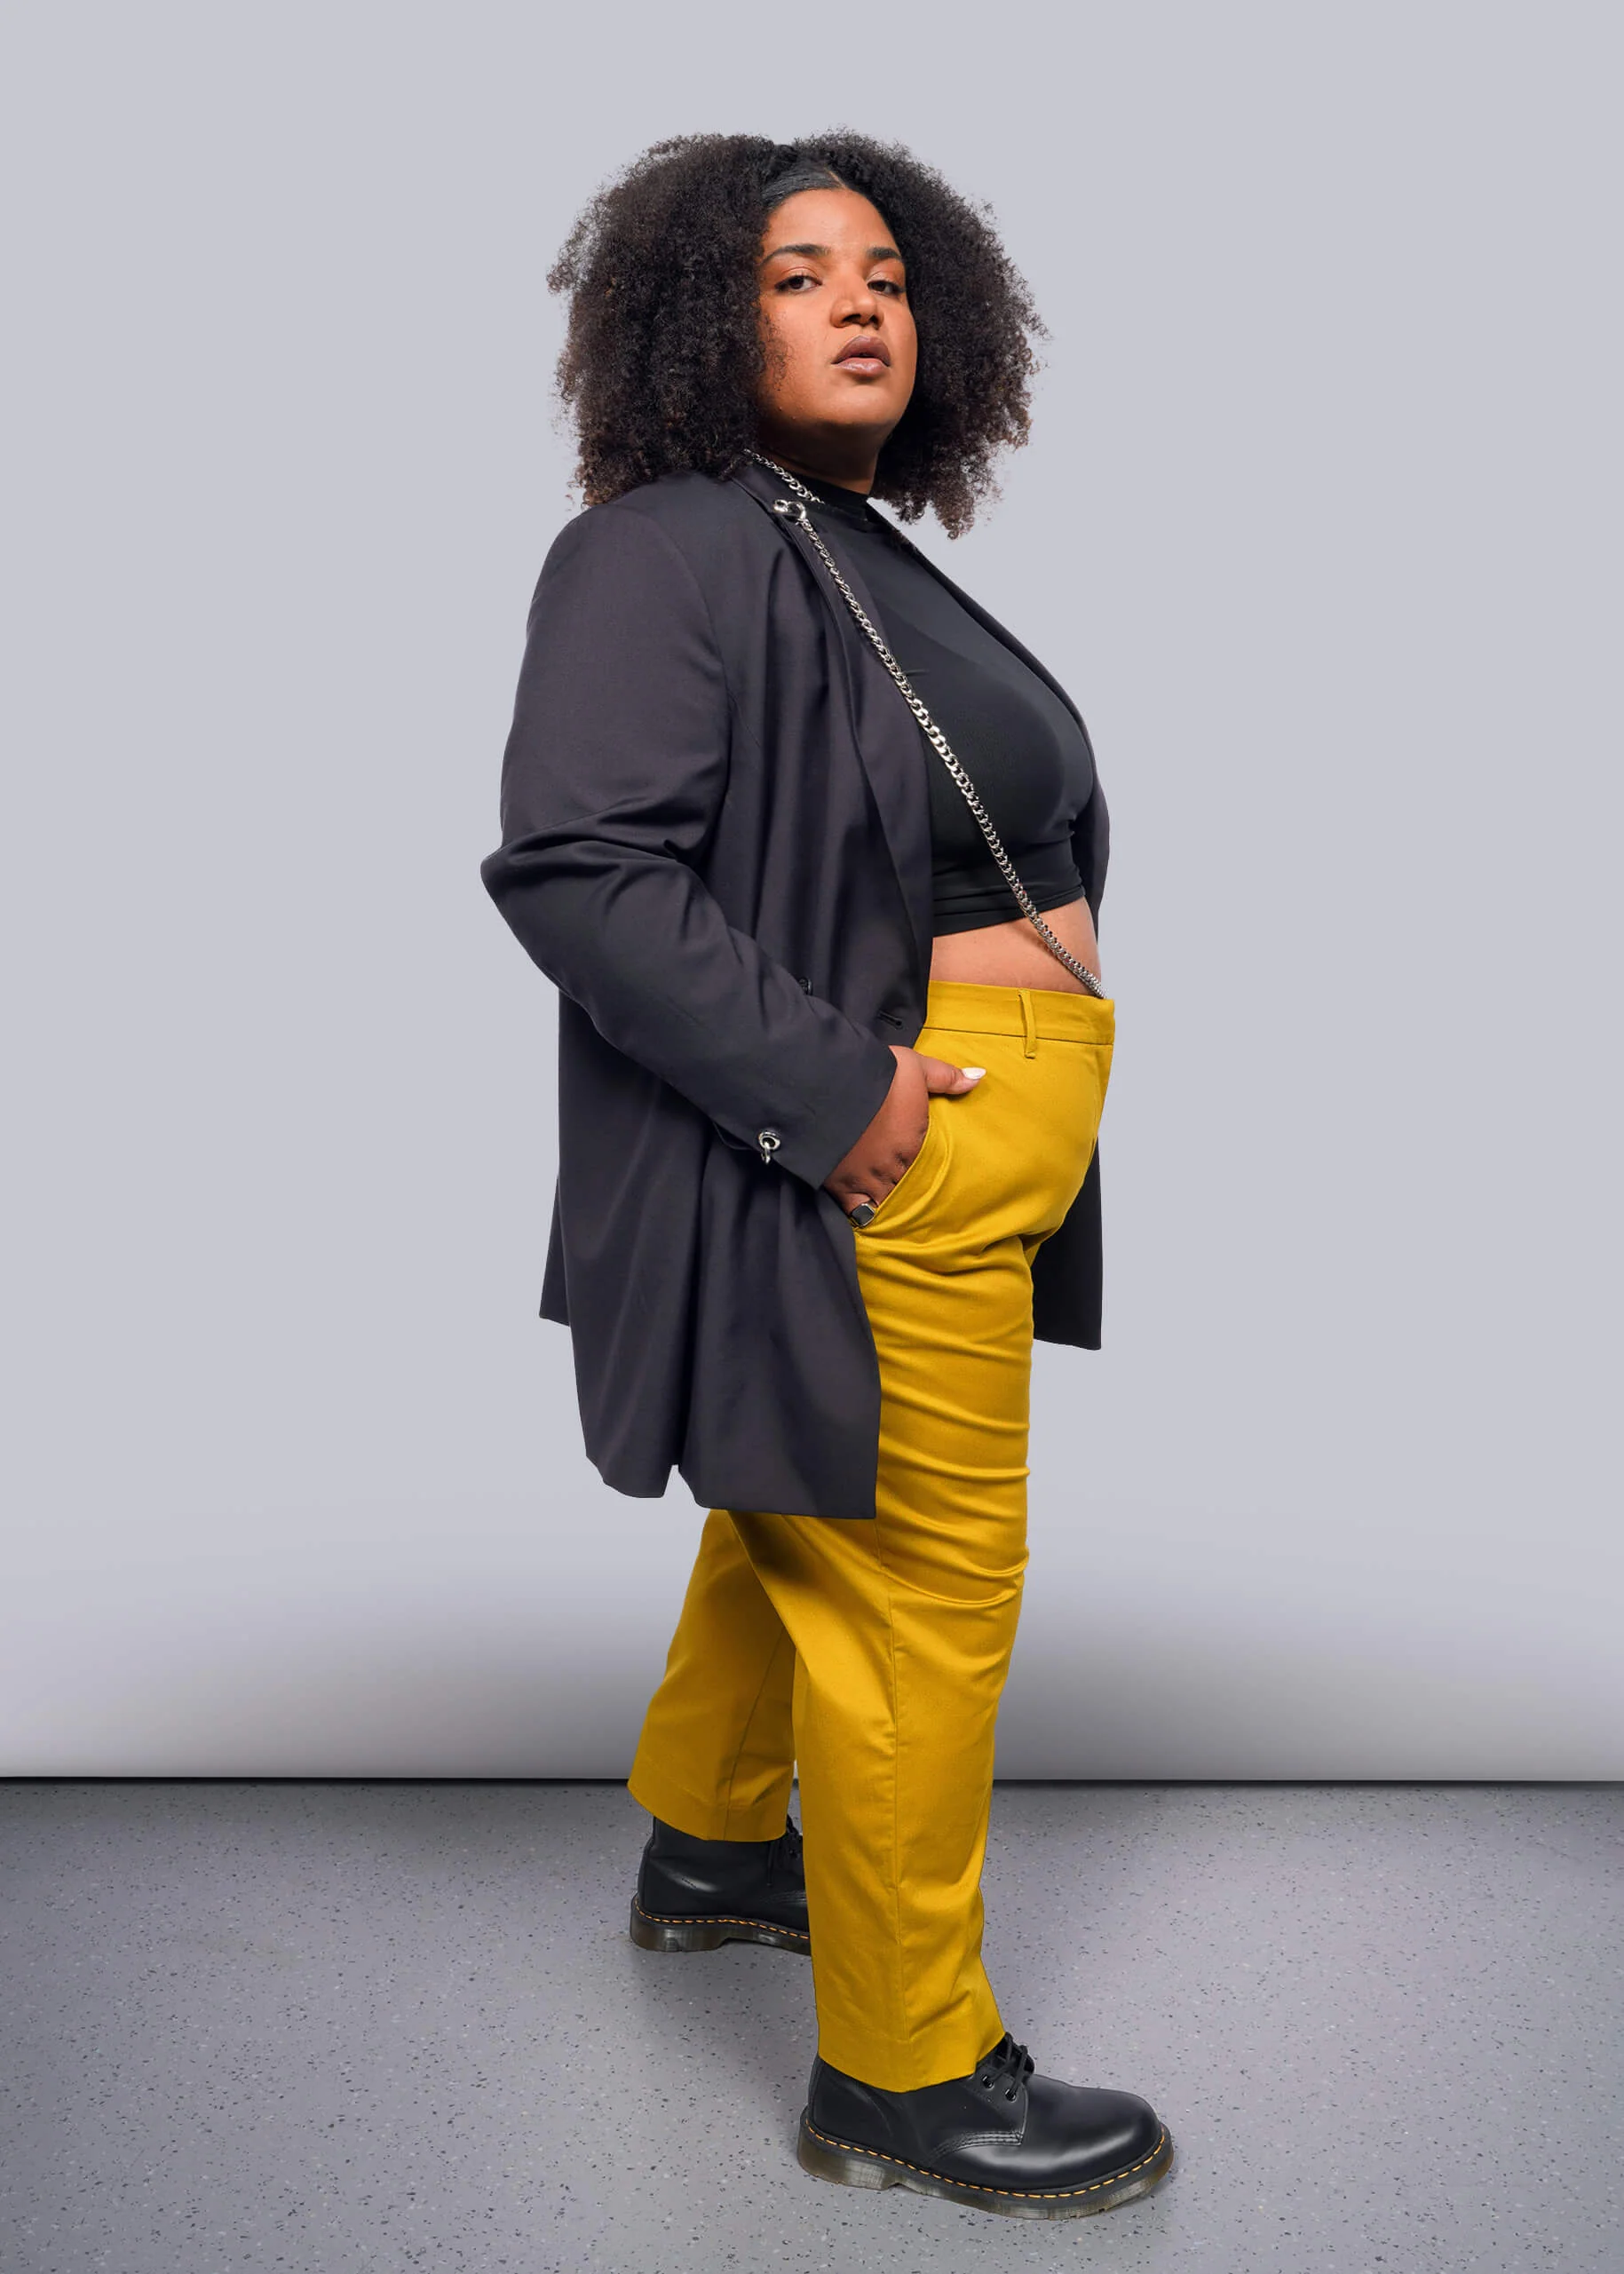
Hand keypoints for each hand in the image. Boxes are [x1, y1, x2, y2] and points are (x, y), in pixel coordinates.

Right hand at [823, 1046, 983, 1219]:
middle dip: (913, 1188)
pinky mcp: (843, 1187)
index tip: (930, 1169)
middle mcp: (897, 1167)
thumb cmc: (875, 1075)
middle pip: (912, 1187)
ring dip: (893, 1201)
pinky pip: (859, 1213)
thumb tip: (978, 1078)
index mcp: (916, 1142)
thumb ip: (946, 1077)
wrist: (827, 1085)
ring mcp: (870, 1180)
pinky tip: (867, 1214)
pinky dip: (864, 1215)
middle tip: (916, 1191)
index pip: (933, 1166)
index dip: (931, 1169)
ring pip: (890, 1203)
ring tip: (896, 1203)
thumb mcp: (914, 1067)